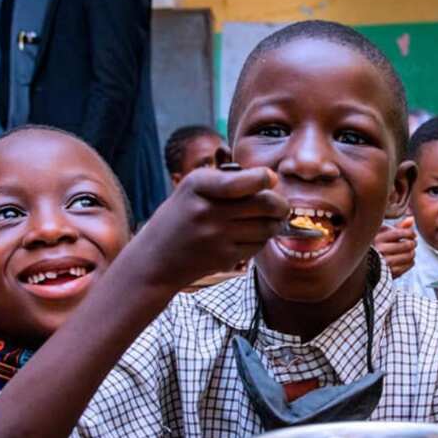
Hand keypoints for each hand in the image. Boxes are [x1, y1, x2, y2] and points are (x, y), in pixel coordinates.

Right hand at [138, 165, 288, 288]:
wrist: (155, 258)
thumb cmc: (180, 217)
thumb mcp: (192, 189)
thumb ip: (226, 179)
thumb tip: (270, 179)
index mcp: (198, 185)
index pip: (244, 181)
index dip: (265, 179)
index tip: (270, 179)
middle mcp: (208, 210)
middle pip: (265, 204)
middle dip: (281, 204)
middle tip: (281, 205)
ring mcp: (216, 236)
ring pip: (266, 226)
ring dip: (275, 223)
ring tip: (271, 220)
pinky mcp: (224, 257)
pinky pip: (257, 245)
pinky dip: (261, 240)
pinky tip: (252, 235)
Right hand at [374, 217, 415, 277]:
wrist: (364, 267)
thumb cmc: (376, 246)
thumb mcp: (382, 234)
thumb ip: (397, 227)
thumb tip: (411, 219)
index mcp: (377, 238)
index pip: (400, 233)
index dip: (411, 233)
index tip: (413, 235)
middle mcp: (380, 250)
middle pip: (407, 245)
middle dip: (413, 243)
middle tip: (412, 243)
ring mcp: (385, 263)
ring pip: (409, 255)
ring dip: (412, 253)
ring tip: (410, 251)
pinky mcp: (390, 273)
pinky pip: (408, 265)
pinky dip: (411, 262)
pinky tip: (407, 260)